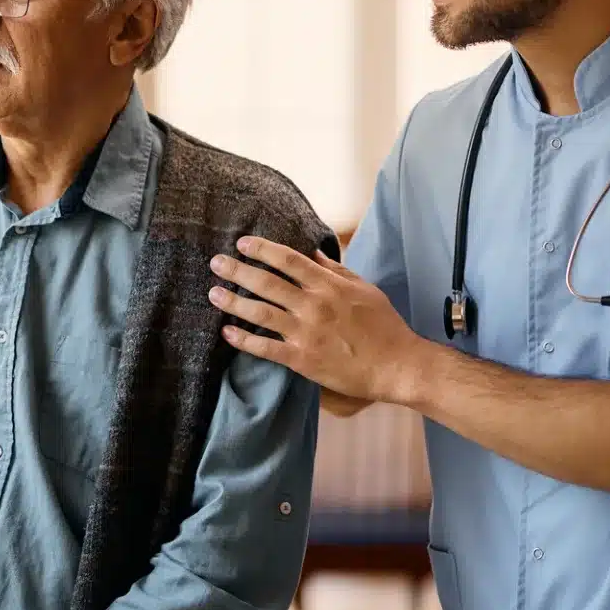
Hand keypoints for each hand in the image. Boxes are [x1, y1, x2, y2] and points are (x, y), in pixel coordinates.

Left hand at [209, 236, 427, 404]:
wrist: (397, 366)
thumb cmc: (384, 326)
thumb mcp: (364, 289)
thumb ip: (336, 271)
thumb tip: (312, 252)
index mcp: (329, 286)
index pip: (289, 260)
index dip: (262, 249)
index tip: (242, 243)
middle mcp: (314, 306)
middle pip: (267, 283)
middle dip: (238, 271)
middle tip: (216, 263)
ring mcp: (306, 333)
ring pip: (260, 313)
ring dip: (233, 302)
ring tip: (213, 293)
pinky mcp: (302, 359)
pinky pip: (265, 348)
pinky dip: (244, 340)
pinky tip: (227, 332)